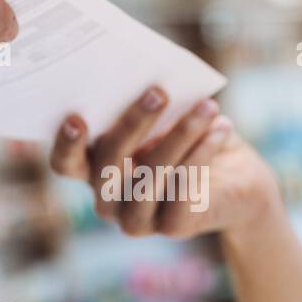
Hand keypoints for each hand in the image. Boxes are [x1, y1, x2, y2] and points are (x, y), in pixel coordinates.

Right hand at [49, 86, 280, 239]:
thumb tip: (144, 73)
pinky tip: (221, 128)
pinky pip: (183, 191)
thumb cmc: (189, 136)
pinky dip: (202, 154)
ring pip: (150, 176)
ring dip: (181, 135)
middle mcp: (108, 198)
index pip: (66, 164)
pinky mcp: (172, 227)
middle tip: (159, 92)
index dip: (67, 145)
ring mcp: (136, 218)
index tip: (77, 117)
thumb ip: (146, 102)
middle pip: (108, 165)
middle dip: (133, 124)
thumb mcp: (167, 116)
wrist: (236, 180)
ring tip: (207, 106)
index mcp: (94, 168)